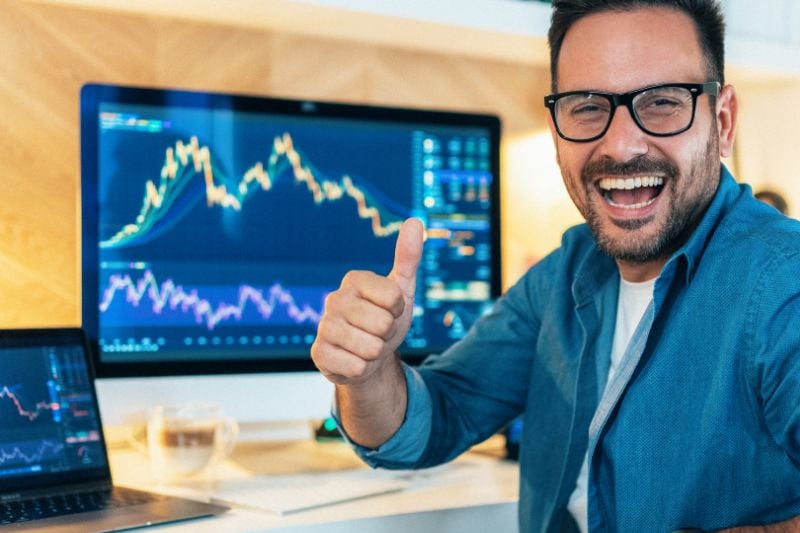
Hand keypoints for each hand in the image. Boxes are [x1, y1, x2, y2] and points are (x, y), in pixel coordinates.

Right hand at [311, 218, 423, 385]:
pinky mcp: (318, 353)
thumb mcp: (402, 289)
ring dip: (376, 353)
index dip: (399, 310)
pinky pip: (356, 367)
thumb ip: (408, 256)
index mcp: (354, 279)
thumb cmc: (385, 317)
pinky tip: (353, 360)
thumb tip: (416, 221)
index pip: (394, 297)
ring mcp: (323, 326)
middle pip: (383, 324)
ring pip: (370, 348)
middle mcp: (335, 299)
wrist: (368, 355)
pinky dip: (362, 368)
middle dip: (388, 333)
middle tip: (378, 331)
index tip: (390, 310)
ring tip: (367, 346)